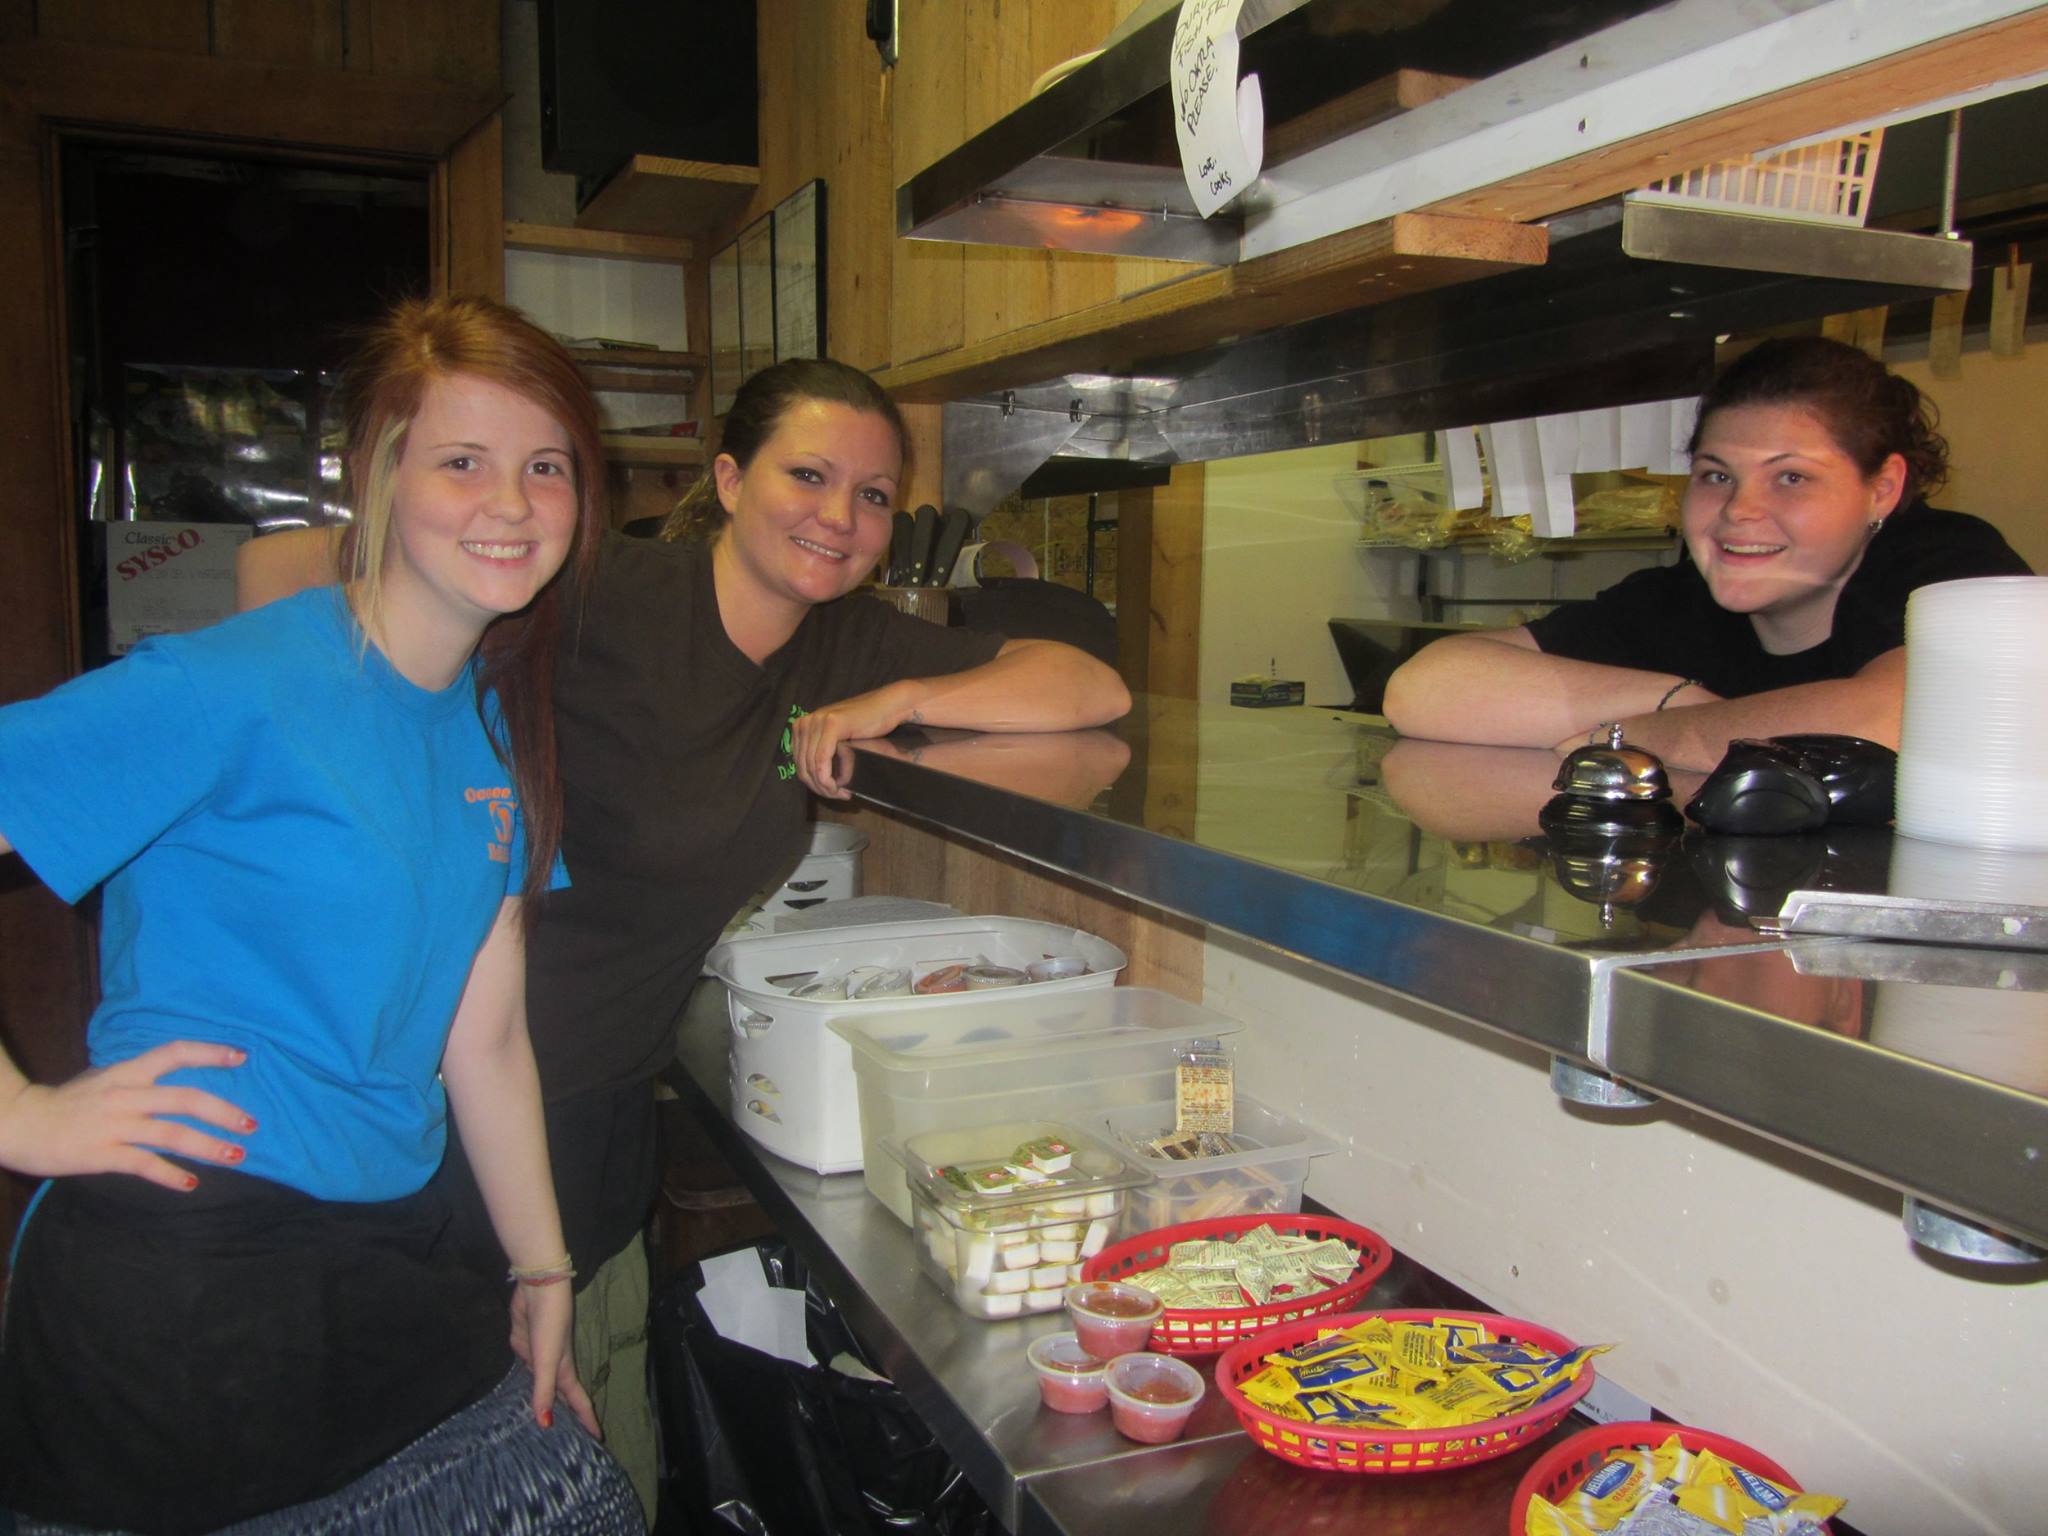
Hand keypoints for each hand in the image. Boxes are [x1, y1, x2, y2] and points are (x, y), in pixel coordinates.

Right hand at [0, 1041, 254, 1191]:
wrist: (20, 1123)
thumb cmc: (64, 1102)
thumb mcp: (102, 1078)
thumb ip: (136, 1077)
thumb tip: (169, 1075)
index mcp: (127, 1072)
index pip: (175, 1053)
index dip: (210, 1053)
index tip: (242, 1057)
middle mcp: (126, 1094)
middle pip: (186, 1098)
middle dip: (224, 1112)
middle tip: (252, 1124)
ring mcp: (115, 1124)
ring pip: (172, 1134)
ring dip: (209, 1146)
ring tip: (236, 1155)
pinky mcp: (103, 1154)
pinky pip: (145, 1164)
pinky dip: (172, 1175)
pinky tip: (192, 1184)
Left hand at [509, 1280, 600, 1437]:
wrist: (538, 1289)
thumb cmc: (550, 1324)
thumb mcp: (547, 1360)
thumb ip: (543, 1391)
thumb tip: (546, 1425)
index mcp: (563, 1371)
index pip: (578, 1401)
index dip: (587, 1420)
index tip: (597, 1439)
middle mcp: (553, 1366)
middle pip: (559, 1395)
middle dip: (565, 1413)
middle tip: (567, 1436)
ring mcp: (538, 1355)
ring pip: (539, 1382)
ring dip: (541, 1397)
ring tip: (541, 1417)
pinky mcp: (523, 1344)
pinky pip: (524, 1368)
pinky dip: (522, 1378)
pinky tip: (515, 1387)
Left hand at [789, 683, 917, 798]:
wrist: (888, 707)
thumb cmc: (867, 725)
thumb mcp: (837, 739)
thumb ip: (822, 752)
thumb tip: (815, 782)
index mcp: (802, 726)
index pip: (798, 763)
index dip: (812, 784)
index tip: (831, 793)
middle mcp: (805, 722)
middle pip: (803, 767)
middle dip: (820, 788)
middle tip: (838, 796)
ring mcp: (817, 721)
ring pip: (812, 767)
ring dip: (826, 787)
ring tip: (842, 794)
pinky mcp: (831, 725)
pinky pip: (822, 760)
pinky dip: (828, 779)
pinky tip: (840, 787)